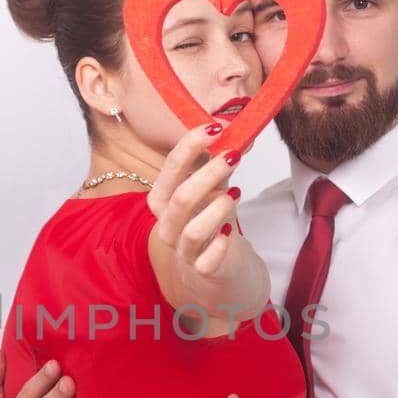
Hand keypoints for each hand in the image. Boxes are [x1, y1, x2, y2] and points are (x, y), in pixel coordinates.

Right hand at [149, 124, 243, 277]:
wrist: (216, 260)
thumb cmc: (209, 216)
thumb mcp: (212, 184)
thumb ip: (219, 160)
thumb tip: (236, 129)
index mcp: (162, 198)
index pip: (170, 169)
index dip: (190, 146)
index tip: (215, 128)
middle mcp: (166, 225)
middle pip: (181, 198)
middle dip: (209, 173)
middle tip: (233, 155)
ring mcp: (182, 249)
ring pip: (193, 230)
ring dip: (217, 208)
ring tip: (235, 194)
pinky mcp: (202, 269)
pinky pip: (207, 261)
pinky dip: (220, 244)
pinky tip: (229, 232)